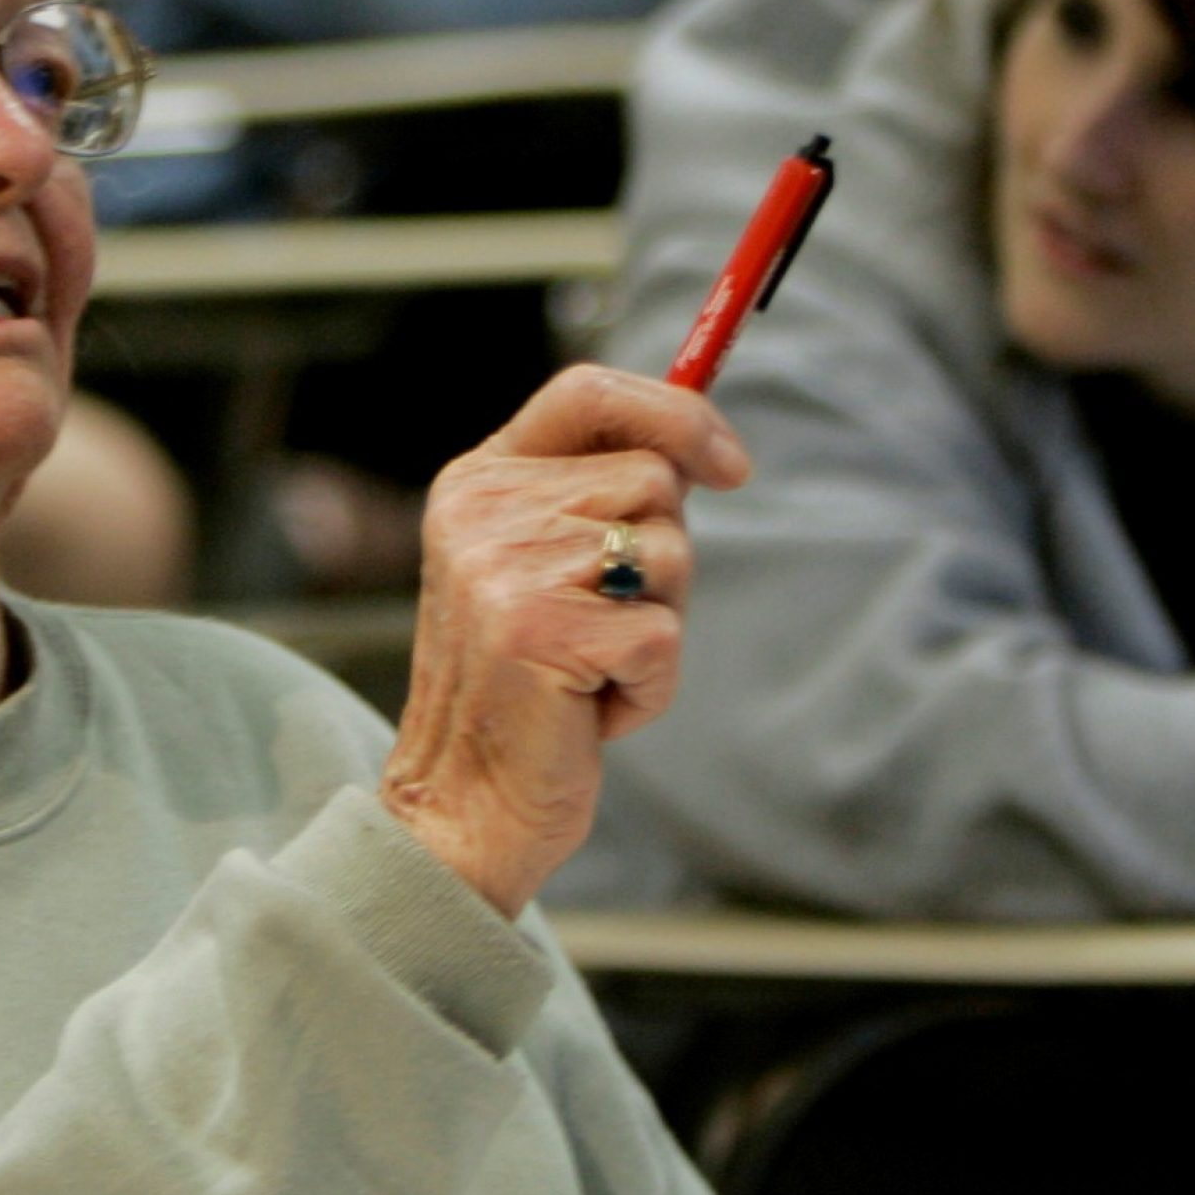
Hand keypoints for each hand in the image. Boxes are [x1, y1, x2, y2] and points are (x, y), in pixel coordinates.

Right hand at [380, 366, 751, 917]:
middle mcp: (482, 512)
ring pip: (669, 553)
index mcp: (478, 481)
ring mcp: (508, 570)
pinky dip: (650, 686)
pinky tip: (590, 711)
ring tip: (588, 670)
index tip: (731, 464)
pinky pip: (664, 634)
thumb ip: (593, 496)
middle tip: (600, 624)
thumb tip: (703, 446)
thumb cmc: (523, 687)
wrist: (463, 803)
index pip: (588, 391)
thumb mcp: (537, 567)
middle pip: (651, 478)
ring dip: (657, 626)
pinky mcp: (544, 632)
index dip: (676, 412)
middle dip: (663, 559)